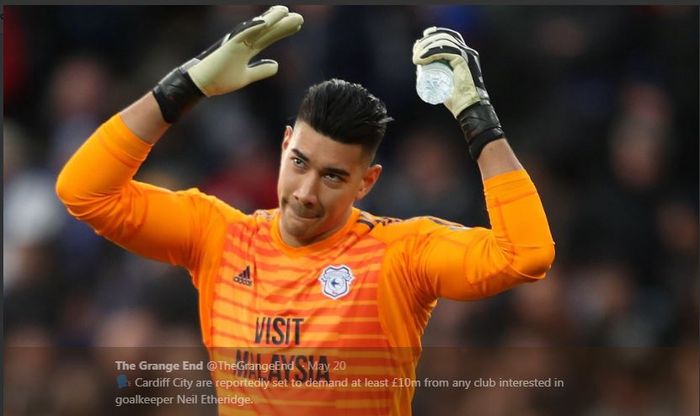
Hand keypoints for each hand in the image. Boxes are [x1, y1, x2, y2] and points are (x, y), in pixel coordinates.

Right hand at [153, 5, 302, 122]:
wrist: (202, 85)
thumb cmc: (220, 79)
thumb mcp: (246, 76)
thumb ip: (260, 70)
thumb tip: (276, 66)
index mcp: (248, 49)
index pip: (269, 36)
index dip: (283, 30)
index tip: (298, 25)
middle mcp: (244, 43)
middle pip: (267, 30)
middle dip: (283, 24)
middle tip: (299, 17)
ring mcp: (236, 43)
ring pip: (257, 29)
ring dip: (271, 20)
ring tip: (286, 12)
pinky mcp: (228, 46)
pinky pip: (242, 34)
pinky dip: (253, 27)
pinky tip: (266, 22)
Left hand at [413, 27, 503, 159]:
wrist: (468, 107)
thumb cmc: (457, 99)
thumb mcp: (444, 83)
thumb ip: (438, 77)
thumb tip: (423, 73)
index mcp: (465, 54)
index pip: (449, 36)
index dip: (435, 34)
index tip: (419, 43)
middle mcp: (468, 51)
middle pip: (444, 36)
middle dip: (427, 41)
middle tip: (415, 51)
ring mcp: (467, 55)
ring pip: (443, 41)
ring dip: (426, 47)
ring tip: (415, 59)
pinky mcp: (463, 60)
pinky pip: (445, 51)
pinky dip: (431, 53)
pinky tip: (421, 59)